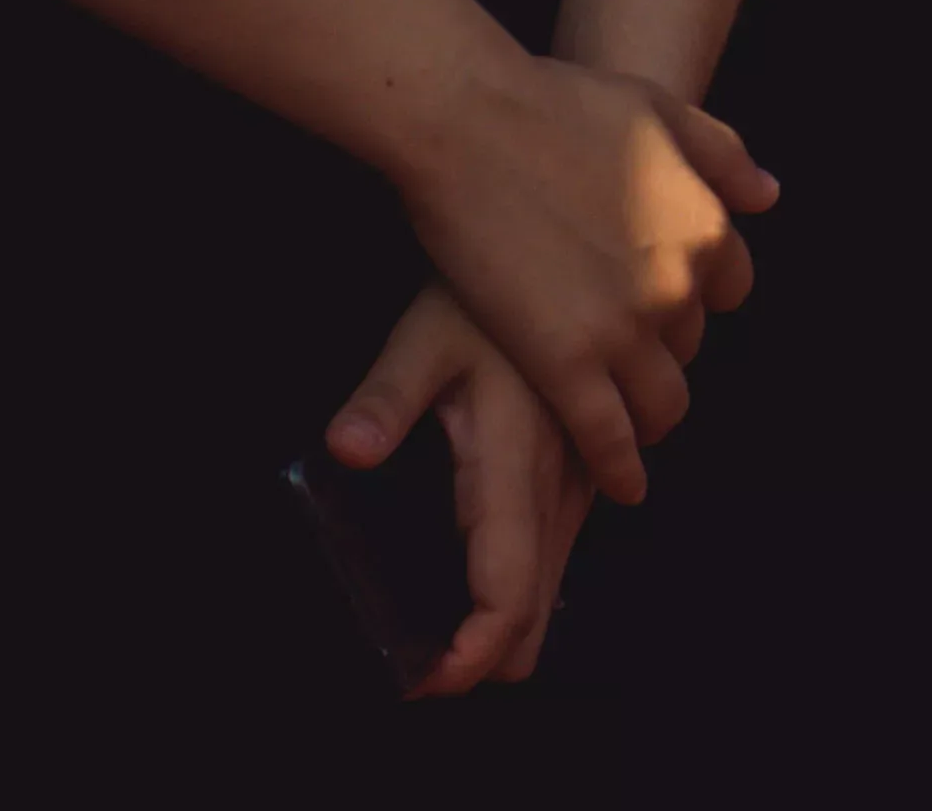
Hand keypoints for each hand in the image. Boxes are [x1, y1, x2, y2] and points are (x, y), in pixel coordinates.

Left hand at [321, 287, 597, 697]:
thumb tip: (345, 448)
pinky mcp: (587, 459)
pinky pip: (563, 545)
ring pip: (554, 579)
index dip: (472, 654)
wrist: (568, 248)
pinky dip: (529, 584)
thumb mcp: (426, 335)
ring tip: (448, 643)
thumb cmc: (485, 291)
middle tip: (423, 673)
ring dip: (508, 621)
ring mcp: (580, 474)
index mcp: (517, 467)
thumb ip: (387, 397)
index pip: (507, 592)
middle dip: (486, 654)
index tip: (426, 682)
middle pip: (536, 605)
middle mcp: (558, 484)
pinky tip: (491, 583)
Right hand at [387, 51, 776, 508]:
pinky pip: (608, 439)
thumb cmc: (559, 105)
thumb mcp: (663, 110)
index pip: (729, 291)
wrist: (475, 123)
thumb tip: (769, 196)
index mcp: (708, 227)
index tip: (662, 308)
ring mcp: (625, 331)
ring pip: (661, 404)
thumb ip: (721, 156)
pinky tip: (621, 484)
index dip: (694, 300)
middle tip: (624, 359)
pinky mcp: (565, 365)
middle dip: (663, 353)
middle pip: (690, 348)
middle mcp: (680, 286)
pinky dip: (619, 468)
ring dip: (649, 419)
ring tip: (628, 428)